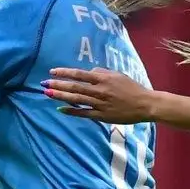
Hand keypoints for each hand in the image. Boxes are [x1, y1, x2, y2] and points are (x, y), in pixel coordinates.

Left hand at [42, 68, 156, 124]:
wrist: (145, 104)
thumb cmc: (132, 88)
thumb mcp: (118, 75)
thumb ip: (102, 73)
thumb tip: (88, 73)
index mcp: (104, 79)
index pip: (80, 74)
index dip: (65, 73)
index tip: (53, 71)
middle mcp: (100, 91)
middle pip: (75, 87)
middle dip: (58, 85)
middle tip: (44, 84)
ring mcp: (100, 104)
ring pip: (77, 100)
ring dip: (61, 97)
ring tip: (48, 94)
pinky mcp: (102, 116)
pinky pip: (84, 113)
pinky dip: (72, 111)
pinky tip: (61, 109)